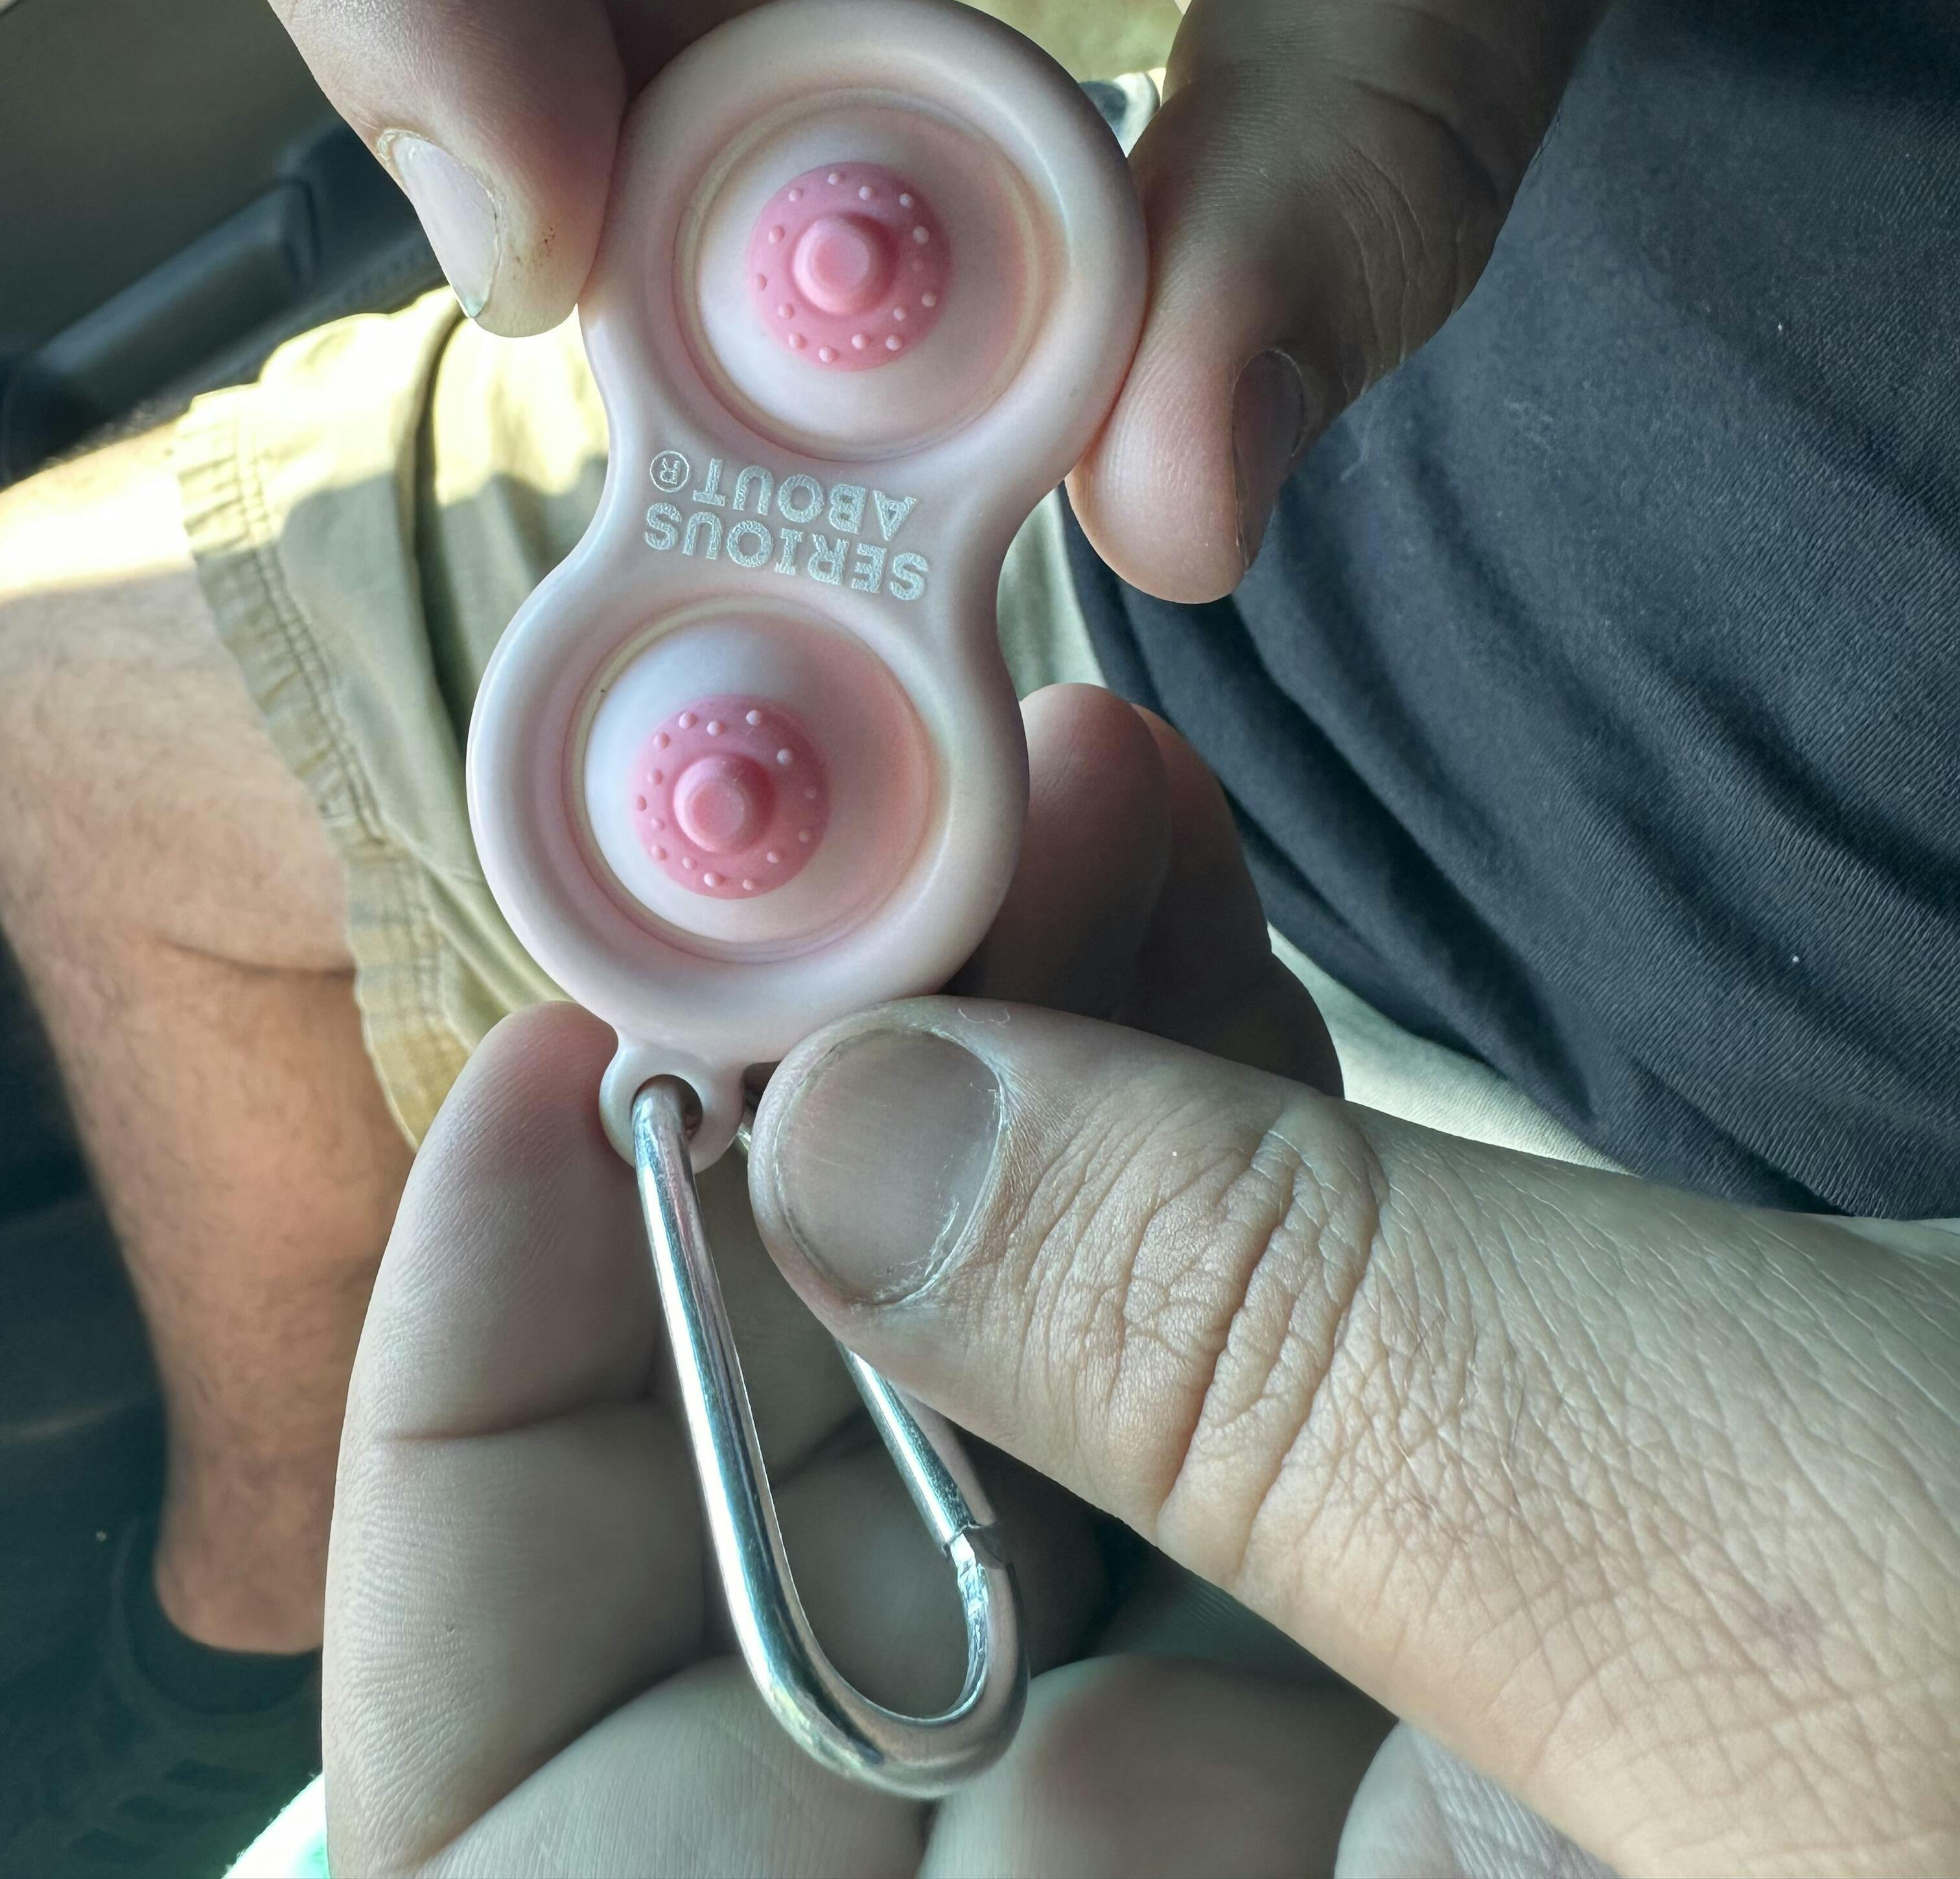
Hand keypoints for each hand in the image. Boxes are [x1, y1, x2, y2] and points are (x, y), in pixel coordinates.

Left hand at [326, 688, 1387, 1878]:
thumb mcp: (1643, 1575)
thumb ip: (1226, 1361)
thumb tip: (862, 1112)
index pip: (524, 1790)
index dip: (480, 1412)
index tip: (565, 1063)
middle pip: (781, 1544)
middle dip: (813, 1141)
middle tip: (873, 845)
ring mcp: (1274, 1797)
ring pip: (1003, 1431)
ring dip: (1019, 1078)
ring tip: (1078, 799)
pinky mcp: (1427, 1671)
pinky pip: (1191, 1400)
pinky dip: (1187, 1158)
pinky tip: (1188, 933)